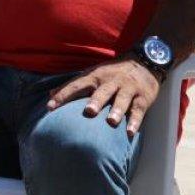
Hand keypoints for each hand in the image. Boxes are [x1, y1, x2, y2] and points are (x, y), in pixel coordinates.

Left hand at [46, 57, 160, 137]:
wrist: (145, 61)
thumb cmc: (113, 72)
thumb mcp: (93, 74)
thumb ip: (74, 85)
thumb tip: (49, 94)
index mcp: (96, 76)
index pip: (77, 85)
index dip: (64, 95)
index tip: (50, 106)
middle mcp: (111, 81)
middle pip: (102, 91)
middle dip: (96, 101)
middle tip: (88, 111)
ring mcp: (127, 89)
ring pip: (122, 99)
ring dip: (116, 110)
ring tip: (111, 122)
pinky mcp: (142, 97)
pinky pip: (138, 110)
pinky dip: (134, 121)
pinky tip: (130, 132)